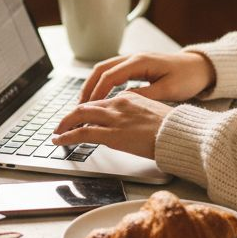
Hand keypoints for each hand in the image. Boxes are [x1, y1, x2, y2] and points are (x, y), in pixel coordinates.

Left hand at [51, 92, 174, 159]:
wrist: (179, 133)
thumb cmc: (172, 128)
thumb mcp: (152, 113)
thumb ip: (136, 114)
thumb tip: (128, 124)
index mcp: (129, 97)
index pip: (100, 101)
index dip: (86, 110)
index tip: (80, 117)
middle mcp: (118, 103)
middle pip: (86, 106)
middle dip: (70, 115)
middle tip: (61, 124)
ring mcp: (114, 118)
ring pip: (80, 116)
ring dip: (64, 124)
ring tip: (57, 132)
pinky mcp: (111, 134)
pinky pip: (82, 133)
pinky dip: (67, 136)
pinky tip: (60, 140)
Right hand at [79, 51, 215, 103]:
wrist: (201, 67)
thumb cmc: (188, 77)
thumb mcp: (168, 90)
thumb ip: (144, 96)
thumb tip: (122, 102)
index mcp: (140, 61)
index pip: (110, 75)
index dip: (96, 92)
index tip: (88, 108)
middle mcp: (134, 57)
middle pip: (101, 69)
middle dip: (87, 87)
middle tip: (78, 106)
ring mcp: (134, 60)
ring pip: (105, 69)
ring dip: (93, 84)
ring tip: (84, 103)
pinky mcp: (136, 65)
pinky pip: (113, 72)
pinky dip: (102, 83)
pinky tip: (100, 96)